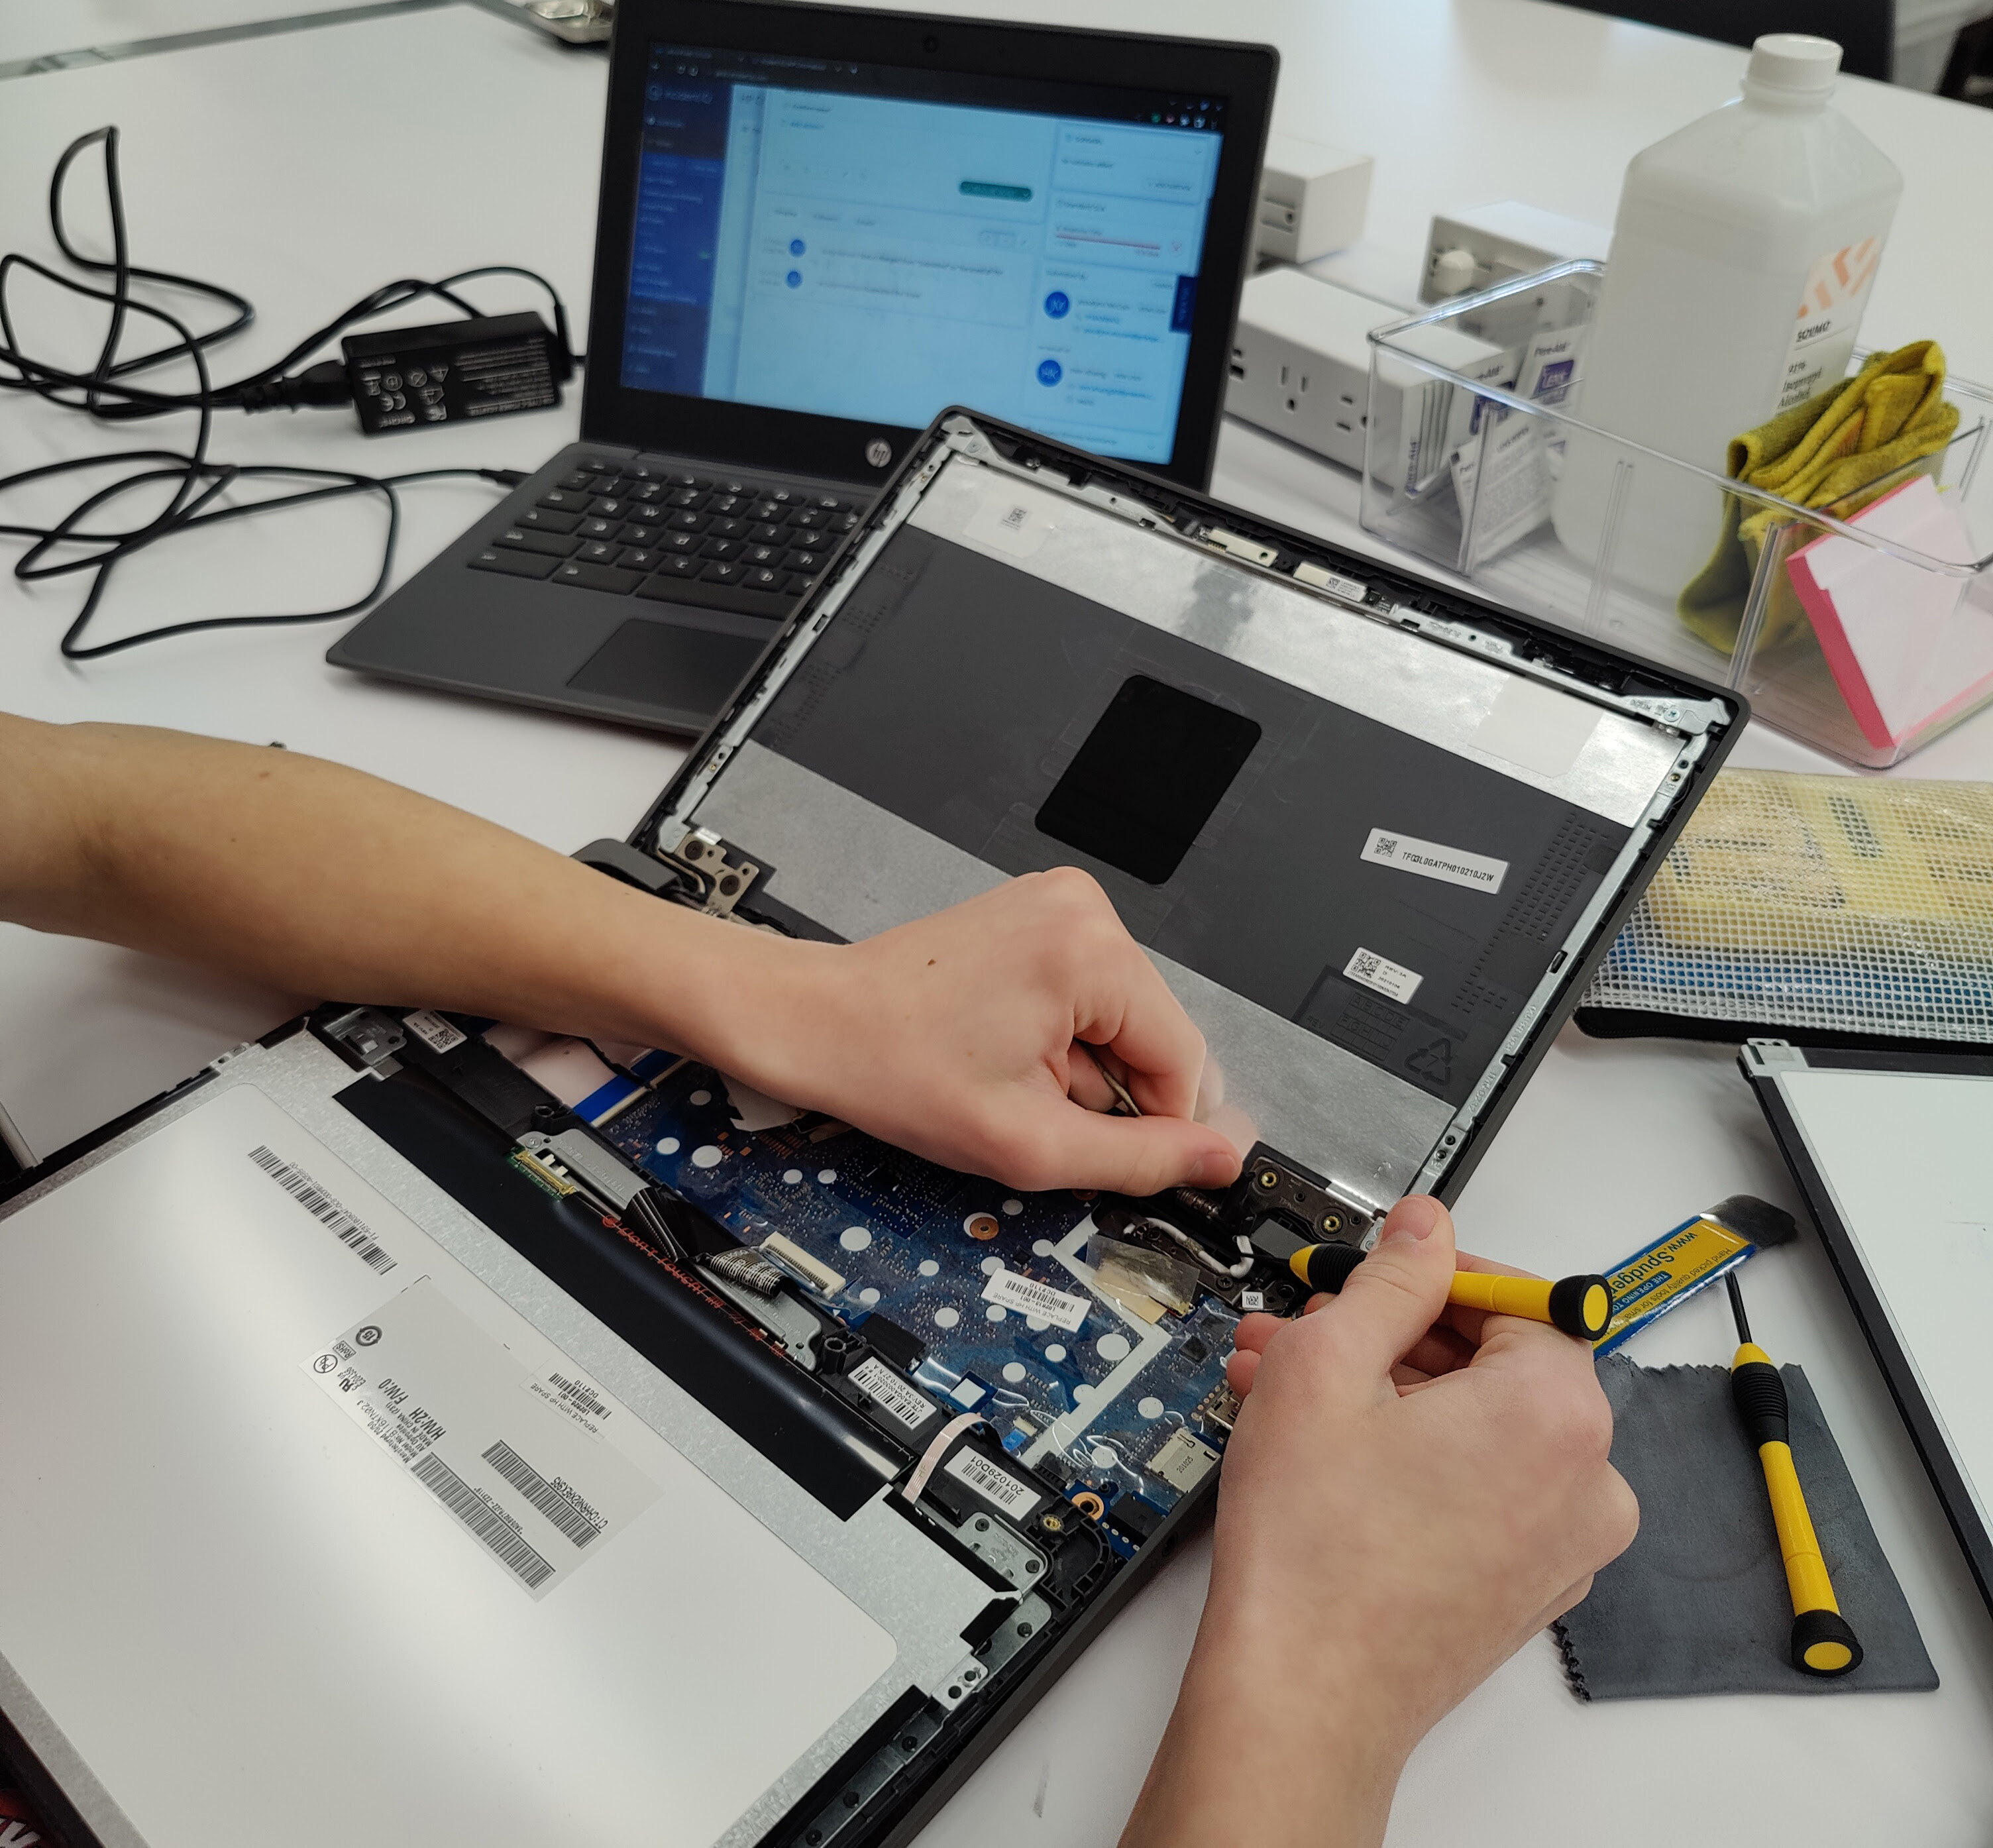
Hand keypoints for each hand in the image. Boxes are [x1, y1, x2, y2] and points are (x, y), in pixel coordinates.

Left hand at [721, 868, 1242, 1196]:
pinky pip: (1088, 997)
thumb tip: (1216, 1160)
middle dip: (1108, 1092)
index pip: (1185, 1061)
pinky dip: (1060, 1038)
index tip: (1118, 1156)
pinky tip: (1006, 1050)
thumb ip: (1139, 1158)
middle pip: (1156, 1036)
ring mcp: (1059, 907)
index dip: (1156, 1126)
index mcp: (1090, 951)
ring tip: (1010, 1075)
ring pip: (1123, 1022)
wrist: (816, 1023)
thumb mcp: (1028, 1142)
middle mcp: (1083, 911)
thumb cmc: (892, 1065)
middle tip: (1034, 1108)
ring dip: (1081, 1068)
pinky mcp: (1037, 918)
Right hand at [1120, 1196, 1636, 1847]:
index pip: (1517, 1298)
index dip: (1432, 1276)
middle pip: (1496, 1363)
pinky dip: (1415, 1459)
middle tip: (1305, 1331)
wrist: (1303, 1698)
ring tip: (1286, 1390)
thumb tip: (1428, 1227)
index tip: (1374, 1275)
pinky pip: (1481, 1488)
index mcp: (1556, 1412)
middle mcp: (1588, 1480)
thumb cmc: (1314, 1550)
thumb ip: (1391, 1277)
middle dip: (1389, 1338)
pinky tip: (1327, 1451)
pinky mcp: (1530, 1586)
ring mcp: (1565, 1544)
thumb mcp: (1328, 1364)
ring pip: (1478, 1427)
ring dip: (1386, 1396)